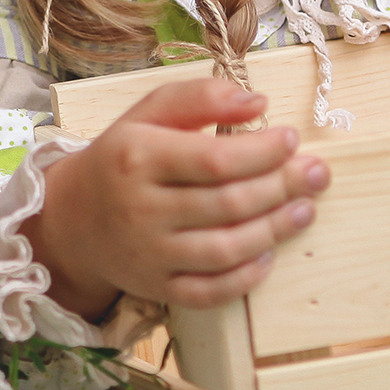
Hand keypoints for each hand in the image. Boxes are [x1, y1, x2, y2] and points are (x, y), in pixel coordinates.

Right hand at [25, 79, 330, 316]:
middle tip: (317, 173)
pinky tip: (269, 254)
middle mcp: (141, 208)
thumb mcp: (148, 113)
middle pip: (227, 204)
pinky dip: (245, 277)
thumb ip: (199, 98)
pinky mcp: (157, 289)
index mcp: (137, 157)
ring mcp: (149, 254)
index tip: (291, 138)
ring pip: (225, 249)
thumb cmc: (121, 157)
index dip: (262, 151)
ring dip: (275, 230)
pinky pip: (210, 291)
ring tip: (305, 209)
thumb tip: (258, 102)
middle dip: (282, 187)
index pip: (214, 159)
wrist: (72, 219)